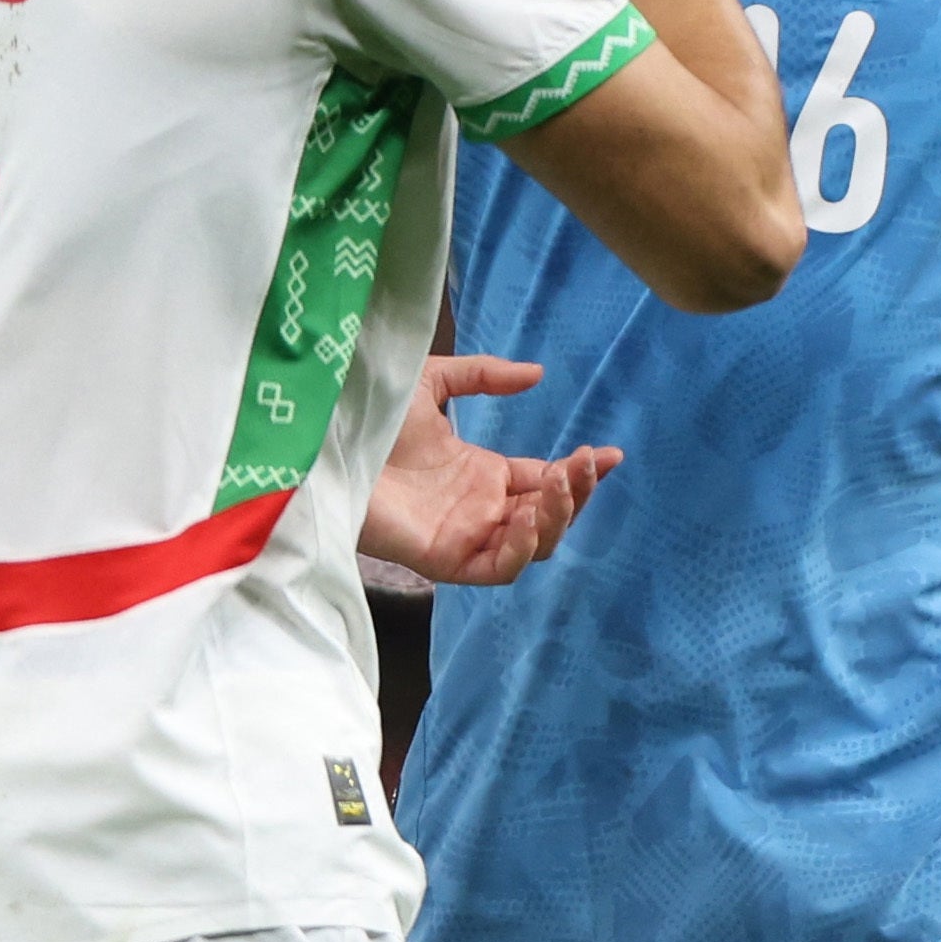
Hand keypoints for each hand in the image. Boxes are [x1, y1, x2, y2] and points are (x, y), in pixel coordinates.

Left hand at [360, 354, 617, 585]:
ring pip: (534, 544)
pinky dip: (522, 548)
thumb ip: (484, 376)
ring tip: (562, 481)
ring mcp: (466, 537)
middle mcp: (481, 510)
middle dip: (577, 492)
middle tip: (587, 461)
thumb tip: (537, 373)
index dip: (581, 472)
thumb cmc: (370, 418)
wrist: (329, 445)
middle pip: (550, 516)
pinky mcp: (446, 560)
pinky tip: (529, 518)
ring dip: (558, 517)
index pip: (545, 481)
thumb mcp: (435, 382)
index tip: (611, 452)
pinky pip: (498, 567)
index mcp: (483, 475)